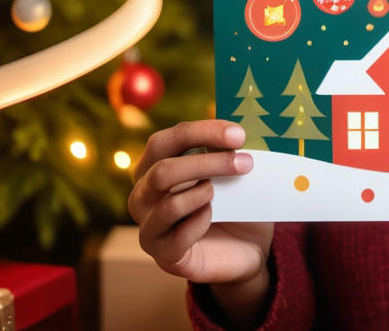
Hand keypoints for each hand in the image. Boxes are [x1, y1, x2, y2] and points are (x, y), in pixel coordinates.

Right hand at [129, 120, 273, 322]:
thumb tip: (238, 135)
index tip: (238, 134)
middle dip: (208, 163)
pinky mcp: (164, 255)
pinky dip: (201, 222)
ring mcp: (149, 227)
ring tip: (222, 193)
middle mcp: (143, 196)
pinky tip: (213, 216)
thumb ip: (226, 152)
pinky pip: (179, 236)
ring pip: (170, 205)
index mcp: (153, 167)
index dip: (201, 132)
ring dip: (205, 193)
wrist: (244, 247)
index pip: (165, 141)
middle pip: (163, 171)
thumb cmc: (234, 202)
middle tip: (246, 162)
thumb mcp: (231, 172)